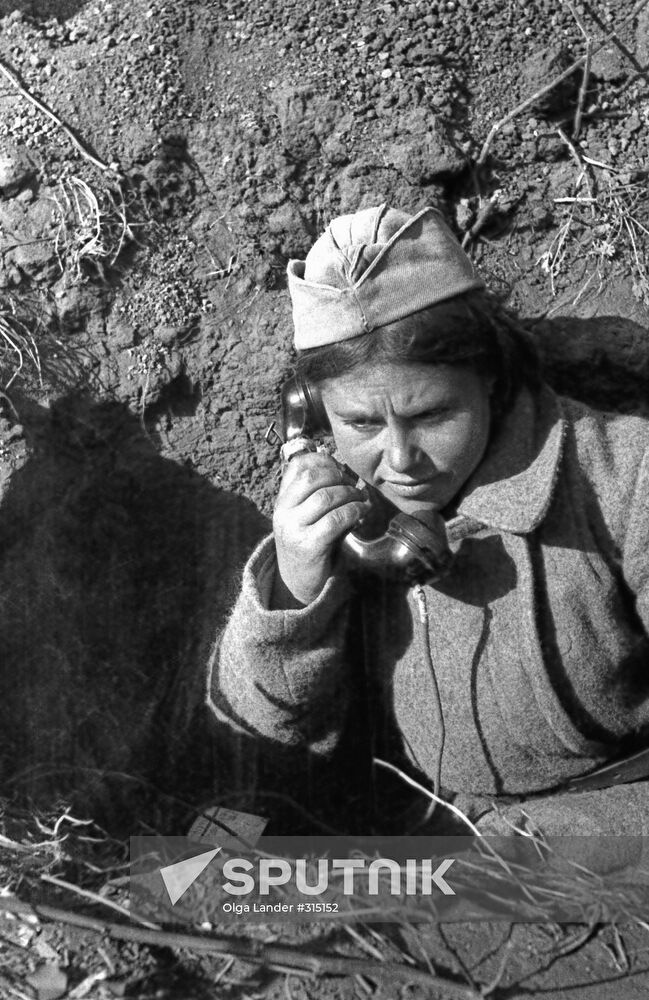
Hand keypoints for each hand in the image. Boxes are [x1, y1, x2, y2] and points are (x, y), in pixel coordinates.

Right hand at [271, 451, 369, 606]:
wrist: (298, 585)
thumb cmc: (311, 544)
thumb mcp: (308, 515)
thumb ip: (319, 492)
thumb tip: (345, 468)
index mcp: (282, 500)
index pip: (299, 465)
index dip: (324, 461)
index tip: (341, 470)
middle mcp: (282, 512)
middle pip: (312, 477)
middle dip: (339, 476)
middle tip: (353, 486)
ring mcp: (293, 529)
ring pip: (326, 497)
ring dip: (351, 495)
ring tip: (361, 500)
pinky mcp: (308, 546)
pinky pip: (336, 519)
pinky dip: (355, 512)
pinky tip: (362, 513)